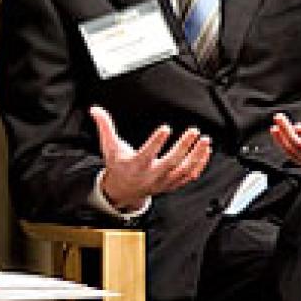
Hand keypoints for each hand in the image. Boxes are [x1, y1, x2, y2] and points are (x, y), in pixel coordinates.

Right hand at [90, 106, 212, 211]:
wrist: (124, 190)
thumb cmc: (119, 165)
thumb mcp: (109, 146)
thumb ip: (104, 127)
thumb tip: (95, 110)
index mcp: (135, 165)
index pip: (146, 154)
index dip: (156, 142)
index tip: (166, 128)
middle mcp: (151, 175)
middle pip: (171, 162)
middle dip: (184, 147)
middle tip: (193, 131)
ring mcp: (164, 181)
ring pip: (184, 170)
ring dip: (196, 156)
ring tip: (204, 140)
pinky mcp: (173, 184)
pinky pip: (190, 176)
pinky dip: (199, 164)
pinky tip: (205, 151)